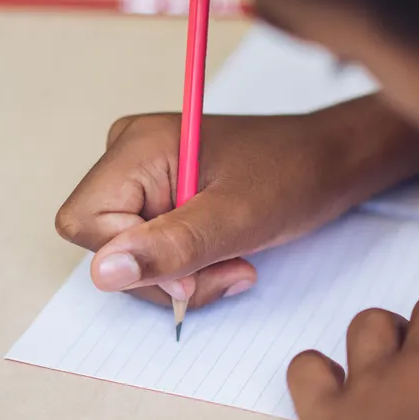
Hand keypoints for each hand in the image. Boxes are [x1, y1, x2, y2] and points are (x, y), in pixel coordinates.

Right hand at [56, 95, 418, 306]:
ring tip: (234, 261)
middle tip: (227, 268)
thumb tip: (102, 273)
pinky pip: (151, 247)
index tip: (192, 268)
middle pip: (105, 244)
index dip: (134, 260)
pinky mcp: (160, 192)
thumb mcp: (236, 219)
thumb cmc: (294, 175)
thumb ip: (169, 247)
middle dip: (164, 272)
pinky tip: (227, 254)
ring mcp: (143, 172)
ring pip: (129, 254)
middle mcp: (128, 152)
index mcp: (137, 145)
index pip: (86, 225)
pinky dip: (188, 265)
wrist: (332, 161)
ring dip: (182, 274)